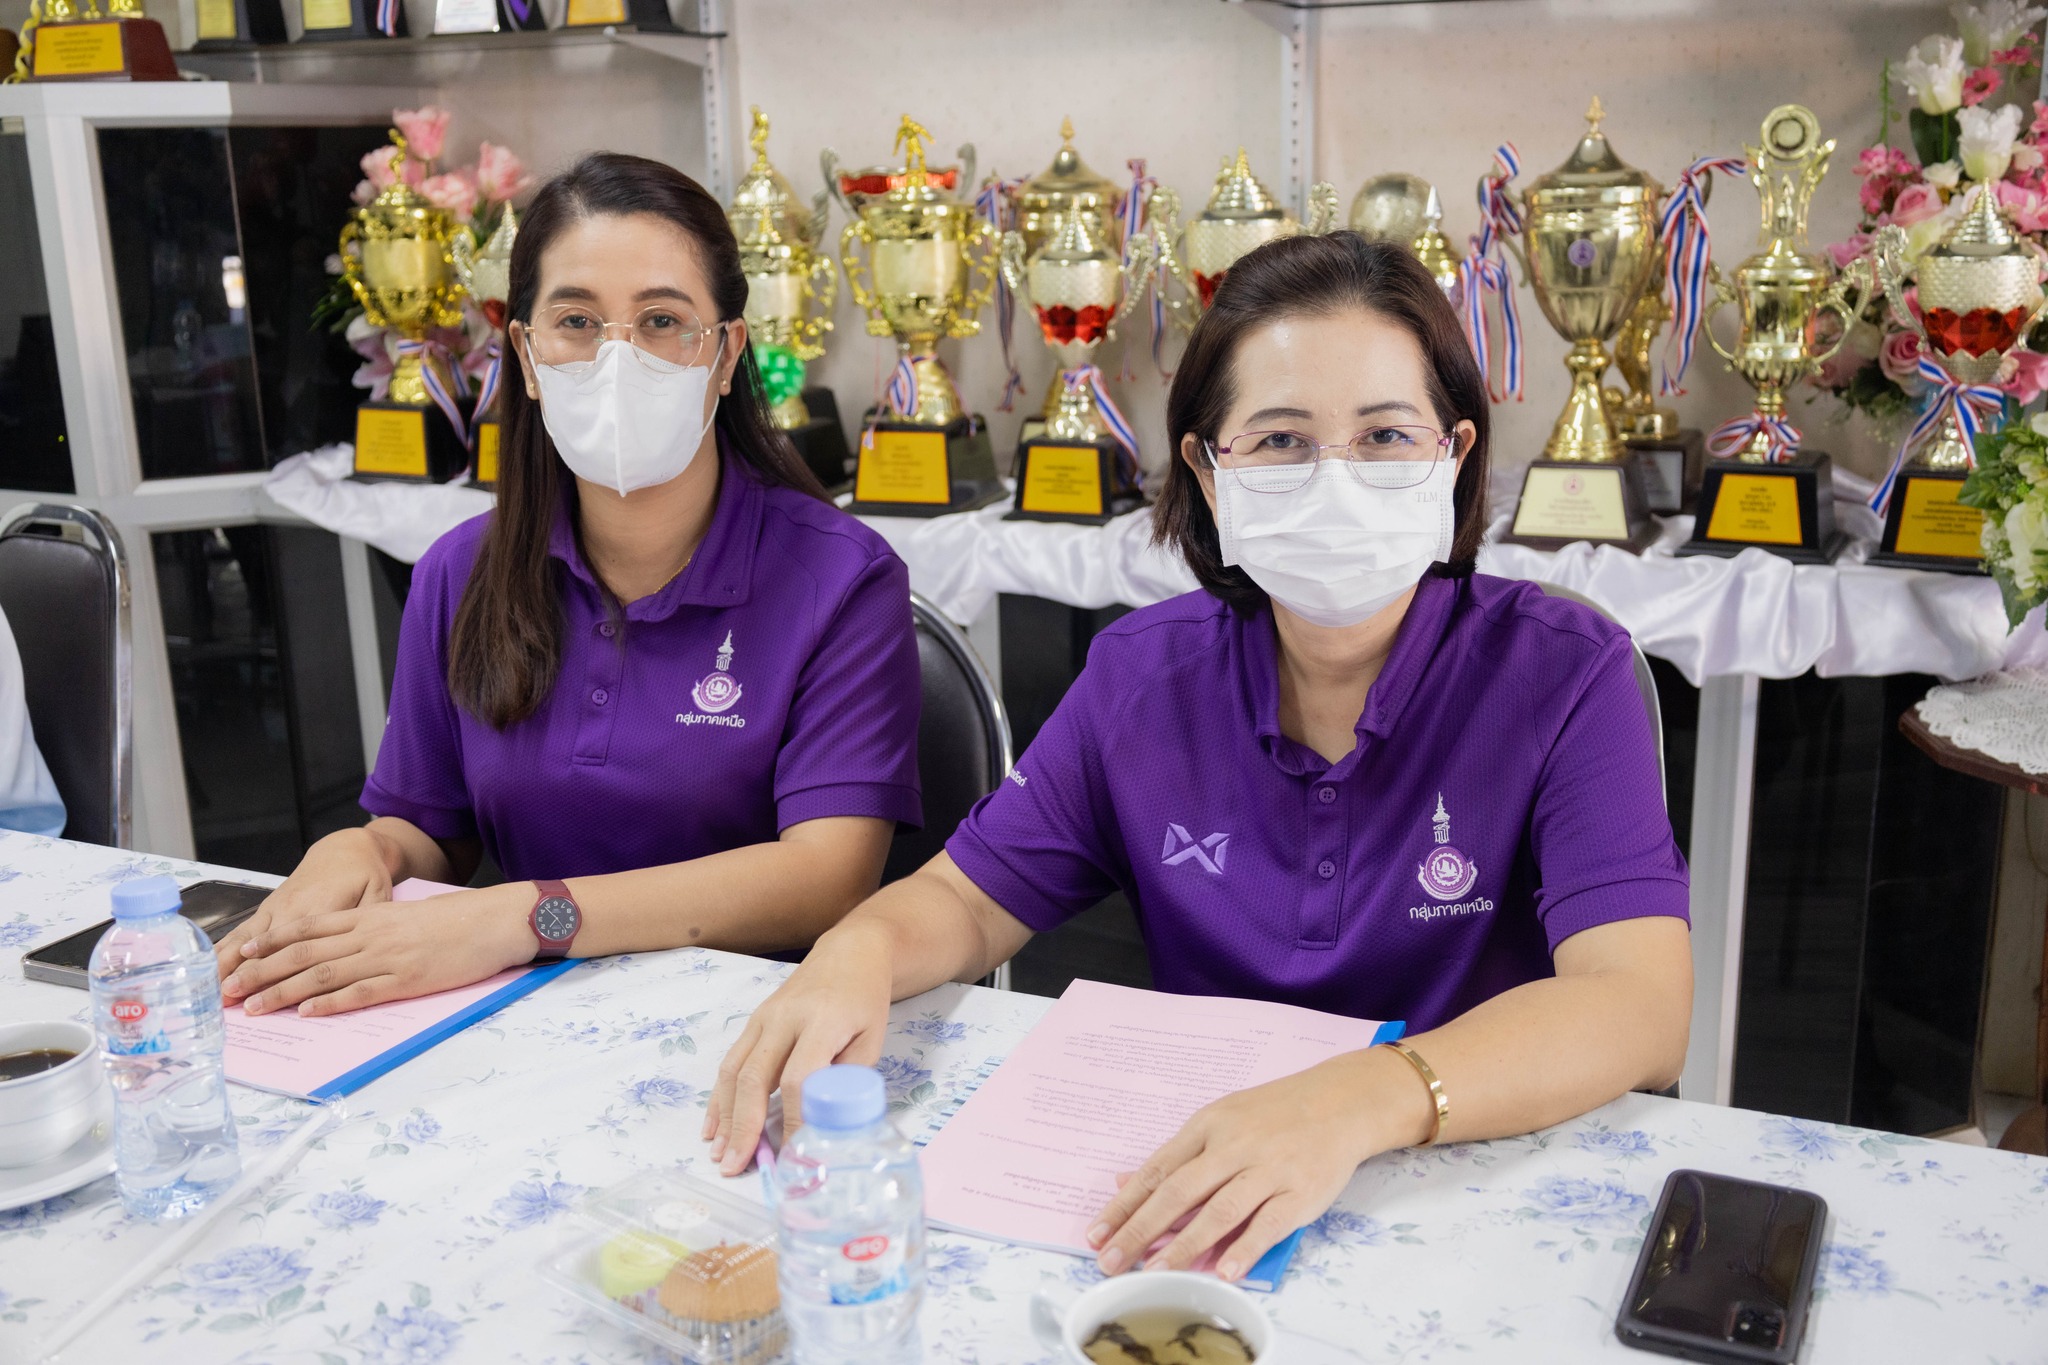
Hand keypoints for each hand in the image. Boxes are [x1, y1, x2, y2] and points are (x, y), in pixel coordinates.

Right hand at [215, 827, 396, 980]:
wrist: (344, 848)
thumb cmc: (365, 874)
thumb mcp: (377, 893)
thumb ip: (369, 922)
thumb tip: (368, 947)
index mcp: (320, 908)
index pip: (295, 949)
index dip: (277, 974)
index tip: (262, 997)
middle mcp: (291, 909)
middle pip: (264, 949)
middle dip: (244, 976)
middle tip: (224, 1002)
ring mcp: (275, 908)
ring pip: (246, 939)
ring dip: (226, 965)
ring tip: (211, 990)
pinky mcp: (267, 908)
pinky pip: (242, 930)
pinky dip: (224, 950)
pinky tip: (211, 969)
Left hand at [220, 882, 535, 1016]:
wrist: (496, 920)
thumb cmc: (457, 919)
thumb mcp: (407, 915)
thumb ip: (375, 927)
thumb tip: (347, 947)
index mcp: (371, 916)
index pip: (308, 927)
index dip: (271, 942)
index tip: (241, 954)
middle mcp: (371, 934)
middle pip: (304, 953)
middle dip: (262, 971)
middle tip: (229, 989)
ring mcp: (387, 958)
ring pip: (323, 974)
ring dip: (283, 991)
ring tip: (255, 1006)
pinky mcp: (407, 980)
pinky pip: (360, 993)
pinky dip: (330, 1003)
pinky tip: (307, 1012)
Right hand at [703, 921, 894, 1175]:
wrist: (849, 953)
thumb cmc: (865, 1000)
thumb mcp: (873, 1038)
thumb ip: (849, 1077)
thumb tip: (826, 1124)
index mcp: (822, 1021)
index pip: (800, 1077)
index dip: (794, 1119)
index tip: (794, 1154)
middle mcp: (785, 1018)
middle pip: (755, 1077)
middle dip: (743, 1126)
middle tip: (735, 1165)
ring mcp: (763, 1018)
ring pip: (734, 1071)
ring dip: (724, 1116)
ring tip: (719, 1154)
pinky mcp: (753, 1022)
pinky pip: (730, 1062)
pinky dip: (719, 1097)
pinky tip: (713, 1126)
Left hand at [1085, 1048, 1431, 1282]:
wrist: (1341, 1101)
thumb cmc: (1275, 1113)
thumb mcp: (1221, 1119)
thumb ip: (1179, 1156)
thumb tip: (1124, 1183)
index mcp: (1208, 1125)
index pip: (1157, 1170)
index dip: (1125, 1205)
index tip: (1096, 1234)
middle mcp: (1234, 1146)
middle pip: (1178, 1192)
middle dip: (1140, 1230)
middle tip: (1112, 1261)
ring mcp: (1268, 1169)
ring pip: (1219, 1211)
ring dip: (1184, 1245)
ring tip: (1156, 1272)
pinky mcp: (1300, 1193)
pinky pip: (1267, 1224)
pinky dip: (1244, 1248)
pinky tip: (1223, 1271)